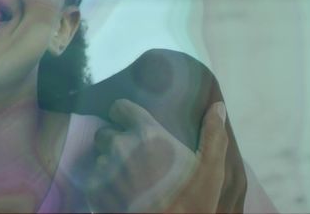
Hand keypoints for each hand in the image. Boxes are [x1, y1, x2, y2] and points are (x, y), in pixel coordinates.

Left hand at [83, 99, 227, 212]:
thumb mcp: (210, 172)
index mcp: (147, 135)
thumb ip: (212, 136)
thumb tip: (217, 106)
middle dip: (116, 142)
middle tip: (135, 160)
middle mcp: (119, 146)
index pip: (119, 108)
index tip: (131, 126)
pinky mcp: (92, 190)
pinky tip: (120, 194)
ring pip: (99, 156)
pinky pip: (93, 178)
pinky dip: (103, 184)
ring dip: (110, 164)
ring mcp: (103, 168)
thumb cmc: (191, 205)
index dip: (125, 115)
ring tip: (130, 180)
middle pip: (107, 132)